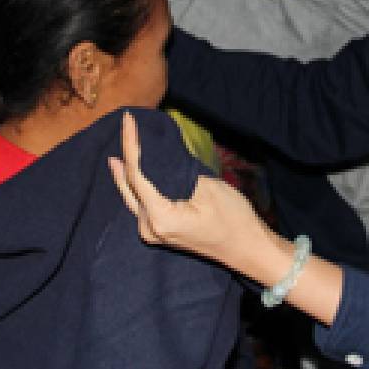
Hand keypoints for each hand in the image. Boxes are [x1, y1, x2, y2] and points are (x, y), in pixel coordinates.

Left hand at [108, 112, 270, 269]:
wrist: (246, 249)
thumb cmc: (233, 219)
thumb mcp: (208, 188)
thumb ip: (179, 171)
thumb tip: (161, 154)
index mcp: (160, 218)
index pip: (136, 175)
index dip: (130, 144)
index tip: (128, 119)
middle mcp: (149, 228)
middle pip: (129, 186)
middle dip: (126, 154)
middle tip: (124, 125)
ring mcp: (153, 233)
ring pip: (132, 195)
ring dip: (128, 170)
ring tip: (122, 144)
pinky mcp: (160, 232)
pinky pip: (141, 204)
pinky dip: (137, 184)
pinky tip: (132, 170)